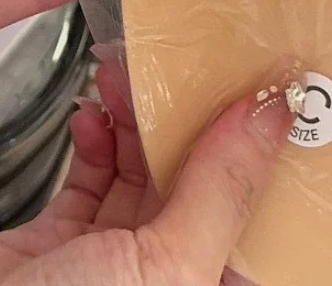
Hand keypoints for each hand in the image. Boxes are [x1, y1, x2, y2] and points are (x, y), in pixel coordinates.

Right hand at [0, 61, 292, 285]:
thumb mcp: (165, 267)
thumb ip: (219, 191)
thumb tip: (270, 118)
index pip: (252, 205)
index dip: (254, 145)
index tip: (250, 85)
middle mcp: (164, 274)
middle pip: (189, 177)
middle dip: (177, 116)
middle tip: (165, 66)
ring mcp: (110, 258)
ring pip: (137, 170)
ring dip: (130, 119)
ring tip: (118, 78)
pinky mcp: (60, 239)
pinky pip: (89, 177)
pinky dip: (91, 141)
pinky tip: (89, 118)